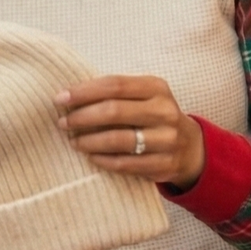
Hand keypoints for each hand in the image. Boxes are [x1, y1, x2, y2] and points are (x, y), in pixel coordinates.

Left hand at [57, 75, 204, 189]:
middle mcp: (165, 112)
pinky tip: (91, 156)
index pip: (114, 85)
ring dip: (89, 141)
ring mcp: (168, 139)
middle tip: (63, 122)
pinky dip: (103, 160)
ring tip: (73, 141)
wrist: (190, 147)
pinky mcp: (165, 164)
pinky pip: (126, 164)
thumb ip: (114, 93)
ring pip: (119, 140)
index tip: (60, 98)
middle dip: (82, 117)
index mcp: (156, 88)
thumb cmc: (152, 116)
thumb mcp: (143, 97)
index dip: (84, 91)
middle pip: (114, 111)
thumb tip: (69, 96)